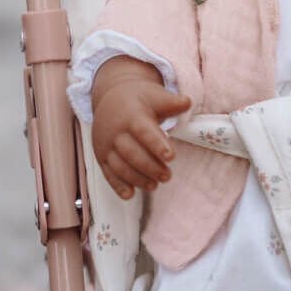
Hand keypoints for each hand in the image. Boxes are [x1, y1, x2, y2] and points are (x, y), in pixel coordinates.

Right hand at [90, 57, 191, 199]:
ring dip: (137, 178)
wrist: (110, 99)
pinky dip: (118, 186)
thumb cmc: (138, 99)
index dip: (157, 145)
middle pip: (132, 153)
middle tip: (167, 176)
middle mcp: (117, 132)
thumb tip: (188, 102)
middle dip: (150, 167)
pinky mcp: (102, 156)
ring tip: (154, 185)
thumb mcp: (155, 95)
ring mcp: (107, 145)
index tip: (171, 157)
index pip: (144, 132)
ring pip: (120, 166)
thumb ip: (172, 102)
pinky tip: (130, 194)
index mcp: (132, 116)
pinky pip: (108, 173)